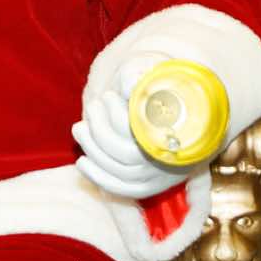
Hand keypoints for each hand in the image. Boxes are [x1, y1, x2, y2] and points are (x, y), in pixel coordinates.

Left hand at [72, 50, 188, 198]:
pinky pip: (122, 189)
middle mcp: (172, 157)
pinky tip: (81, 161)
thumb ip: (138, 74)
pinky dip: (98, 177)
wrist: (180, 106)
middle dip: (99, 131)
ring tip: (80, 127)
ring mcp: (162, 175)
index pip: (143, 131)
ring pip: (121, 171)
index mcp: (179, 129)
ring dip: (93, 149)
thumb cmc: (159, 85)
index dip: (117, 115)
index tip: (108, 96)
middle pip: (127, 154)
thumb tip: (128, 85)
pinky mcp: (150, 186)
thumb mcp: (151, 71)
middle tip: (92, 107)